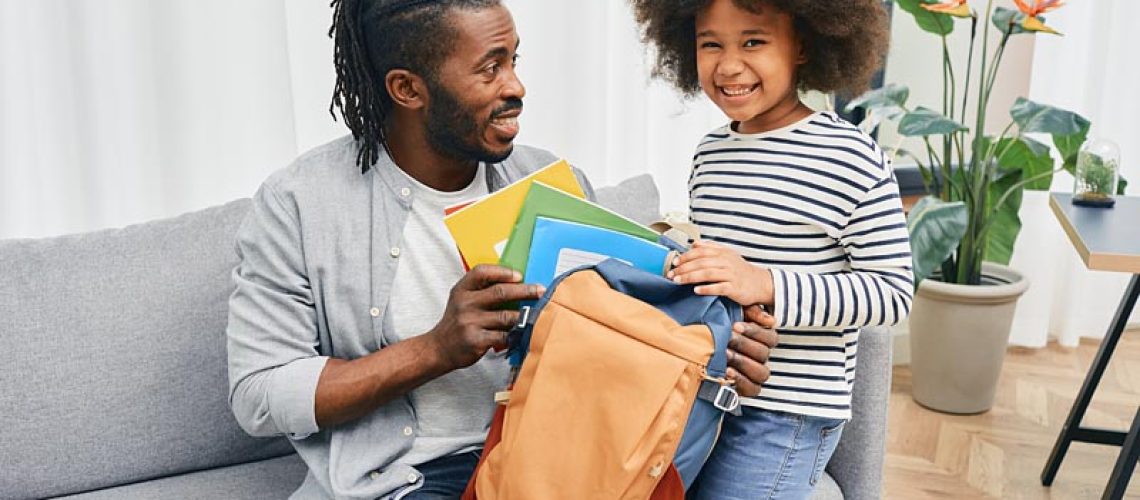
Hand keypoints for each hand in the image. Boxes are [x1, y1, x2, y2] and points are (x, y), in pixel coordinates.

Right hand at [426, 265, 545, 370]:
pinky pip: (503, 335)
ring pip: (506, 316)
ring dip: (524, 315)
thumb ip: (481, 290)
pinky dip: (516, 334)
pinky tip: (523, 333)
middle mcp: (464, 304)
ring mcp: (469, 322)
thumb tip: (517, 283)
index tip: (519, 275)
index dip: (502, 271)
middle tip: (541, 291)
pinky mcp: (476, 340)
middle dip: (525, 290)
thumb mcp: (462, 300)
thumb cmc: (457, 322)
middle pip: (500, 292)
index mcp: (461, 289)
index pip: (481, 272)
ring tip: (538, 313)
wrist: (439, 348)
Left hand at [668, 240, 774, 306]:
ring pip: (707, 273)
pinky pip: (719, 287)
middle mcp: (726, 262)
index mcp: (722, 253)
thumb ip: (710, 248)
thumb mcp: (727, 255)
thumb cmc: (739, 270)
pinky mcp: (735, 288)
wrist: (760, 283)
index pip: (701, 251)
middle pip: (701, 262)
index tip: (674, 262)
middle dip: (684, 268)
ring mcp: (731, 275)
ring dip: (690, 277)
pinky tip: (696, 290)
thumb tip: (694, 244)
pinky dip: (707, 288)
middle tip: (671, 274)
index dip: (686, 256)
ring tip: (678, 281)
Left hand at [725, 305, 777, 397]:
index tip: (735, 326)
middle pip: (763, 354)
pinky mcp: (748, 389)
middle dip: (744, 345)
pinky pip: (753, 388)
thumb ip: (751, 312)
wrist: (697, 349)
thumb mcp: (733, 315)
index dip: (755, 331)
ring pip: (761, 372)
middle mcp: (762, 358)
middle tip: (727, 338)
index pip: (771, 338)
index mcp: (762, 340)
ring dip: (742, 362)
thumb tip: (770, 320)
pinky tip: (727, 371)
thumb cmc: (719, 330)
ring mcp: (756, 374)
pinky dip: (741, 380)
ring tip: (725, 354)